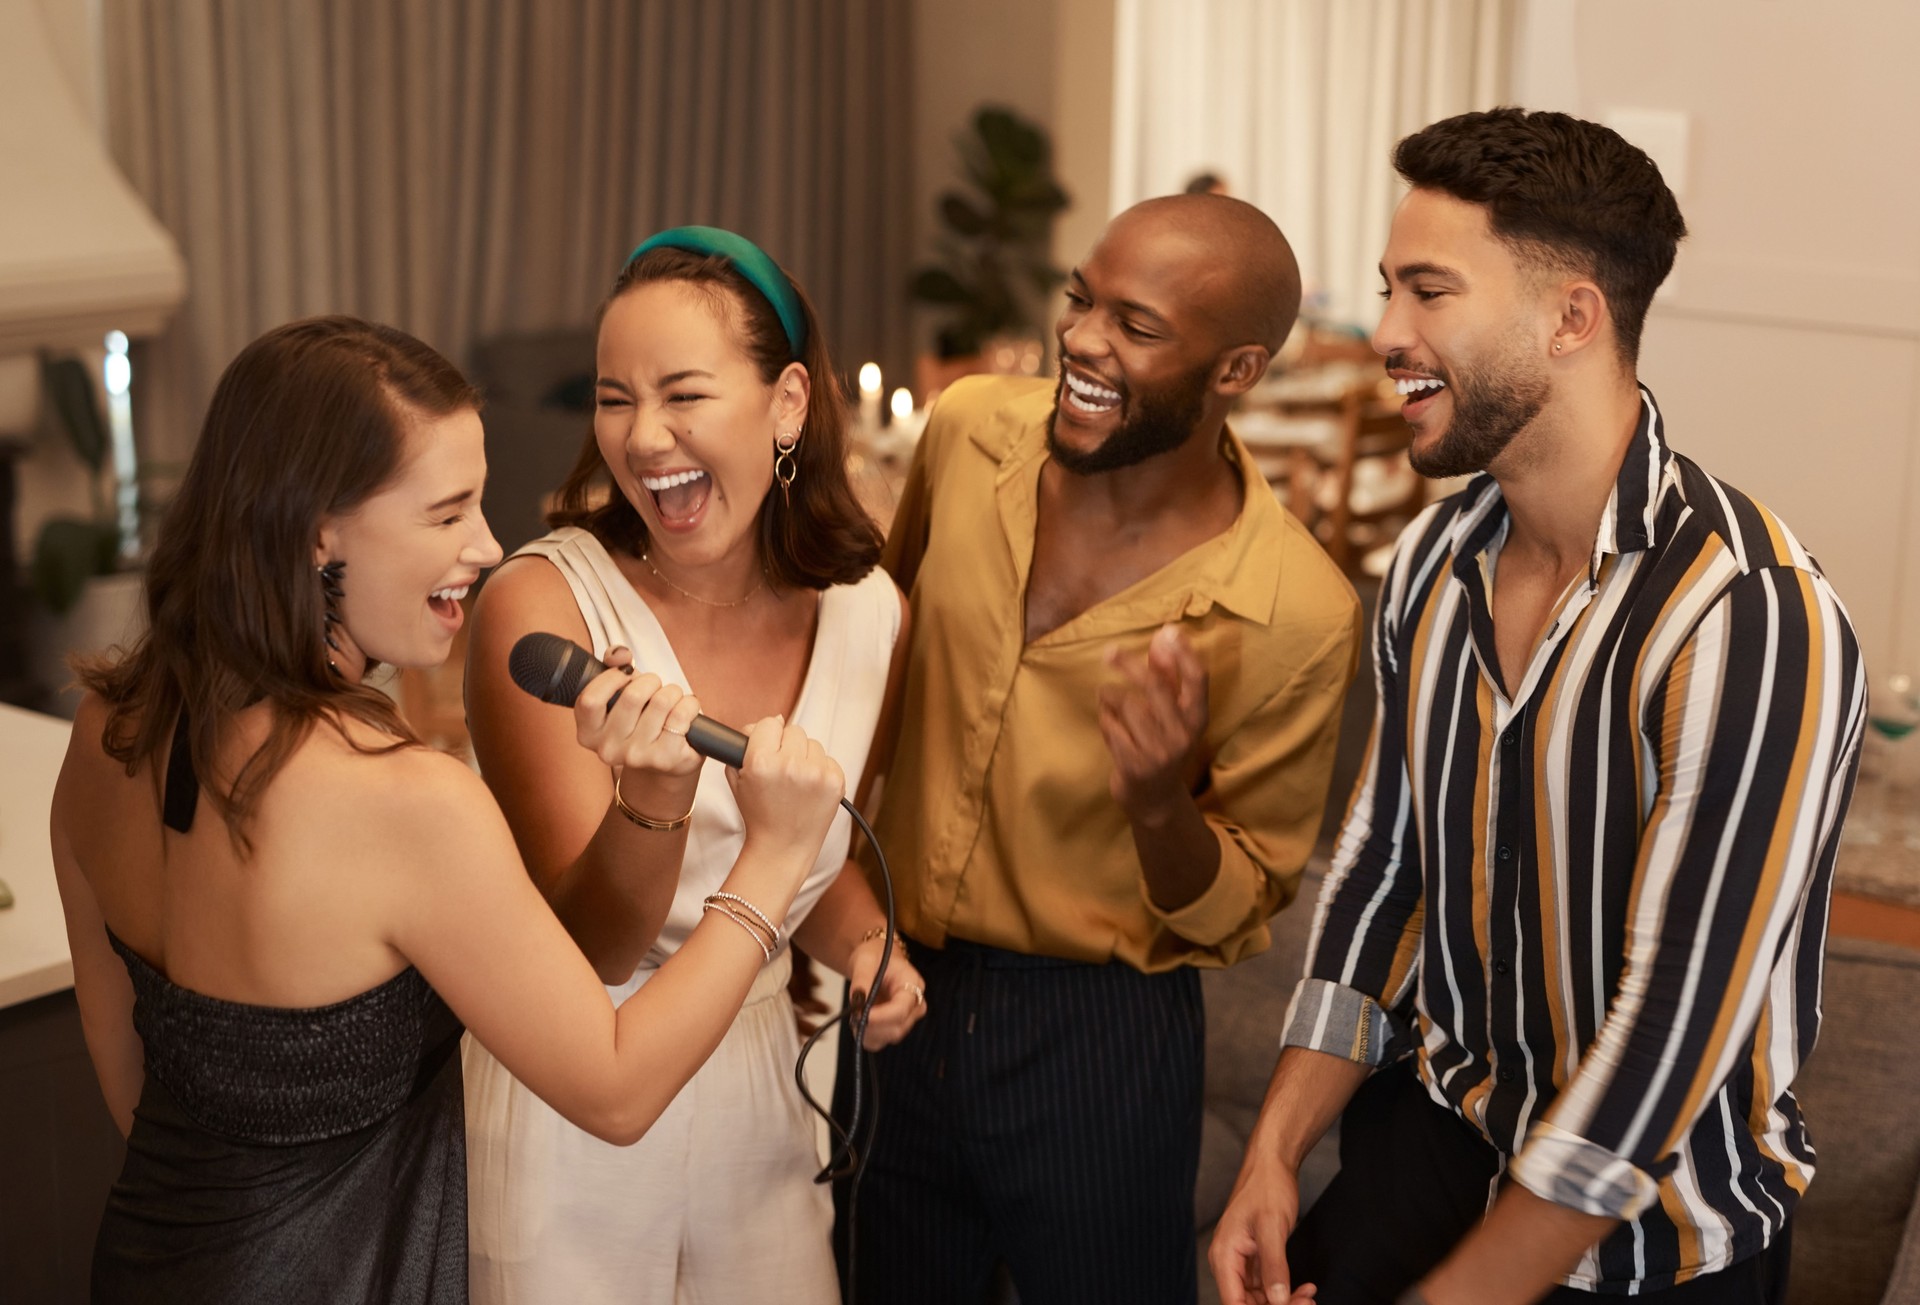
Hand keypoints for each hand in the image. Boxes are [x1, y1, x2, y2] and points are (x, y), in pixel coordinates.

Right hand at [571, 646, 702, 780]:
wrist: (664, 760)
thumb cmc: (639, 720)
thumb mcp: (619, 694)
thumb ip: (612, 666)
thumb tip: (620, 654)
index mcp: (588, 733)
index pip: (591, 699)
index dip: (612, 678)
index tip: (625, 674)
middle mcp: (608, 749)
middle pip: (633, 695)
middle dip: (651, 681)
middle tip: (655, 688)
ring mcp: (637, 756)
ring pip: (661, 701)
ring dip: (673, 692)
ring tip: (671, 700)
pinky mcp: (666, 759)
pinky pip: (682, 715)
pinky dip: (689, 705)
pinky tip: (685, 712)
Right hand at [730, 716, 845, 863]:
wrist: (783, 847)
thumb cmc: (758, 814)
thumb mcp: (737, 779)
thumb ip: (743, 746)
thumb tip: (771, 722)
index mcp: (761, 762)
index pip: (768, 723)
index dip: (766, 735)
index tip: (767, 746)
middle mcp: (790, 765)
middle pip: (793, 730)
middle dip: (786, 745)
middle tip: (781, 768)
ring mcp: (816, 773)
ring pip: (812, 743)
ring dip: (805, 757)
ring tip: (796, 782)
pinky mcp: (835, 782)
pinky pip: (828, 759)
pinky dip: (820, 770)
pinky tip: (810, 789)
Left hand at [848, 937, 926, 1049]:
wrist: (876, 959)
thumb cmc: (874, 956)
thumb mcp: (865, 960)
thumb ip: (862, 979)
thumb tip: (857, 1002)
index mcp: (913, 983)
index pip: (902, 1009)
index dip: (881, 1016)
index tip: (859, 1015)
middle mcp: (915, 1004)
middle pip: (898, 1027)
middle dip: (872, 1026)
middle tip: (853, 1015)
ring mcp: (908, 1018)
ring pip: (890, 1037)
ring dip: (868, 1032)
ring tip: (855, 1015)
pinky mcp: (896, 1027)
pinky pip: (882, 1041)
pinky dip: (867, 1036)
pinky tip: (859, 1022)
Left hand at [1098, 624, 1208, 815]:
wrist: (1154, 798)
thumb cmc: (1161, 744)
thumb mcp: (1172, 713)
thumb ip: (1168, 675)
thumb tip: (1164, 635)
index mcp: (1197, 718)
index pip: (1198, 679)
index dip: (1185, 653)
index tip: (1169, 631)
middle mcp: (1183, 735)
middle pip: (1155, 685)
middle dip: (1128, 664)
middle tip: (1109, 652)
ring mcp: (1159, 752)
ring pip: (1127, 704)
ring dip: (1110, 697)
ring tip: (1107, 699)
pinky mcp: (1135, 765)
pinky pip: (1110, 726)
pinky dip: (1104, 719)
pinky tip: (1108, 723)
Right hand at [1209, 1148, 1313, 1304]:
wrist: (1273, 1165)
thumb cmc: (1267, 1187)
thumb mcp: (1272, 1227)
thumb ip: (1274, 1266)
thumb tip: (1278, 1300)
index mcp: (1224, 1256)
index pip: (1234, 1302)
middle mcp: (1229, 1262)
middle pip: (1248, 1303)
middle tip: (1306, 1302)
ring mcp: (1242, 1261)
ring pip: (1260, 1298)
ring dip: (1285, 1301)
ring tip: (1309, 1295)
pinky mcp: (1256, 1259)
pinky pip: (1269, 1285)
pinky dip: (1287, 1290)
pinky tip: (1306, 1287)